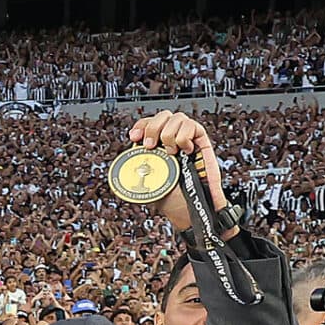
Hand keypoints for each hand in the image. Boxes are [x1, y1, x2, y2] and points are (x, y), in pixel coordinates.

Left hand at [125, 110, 226, 230]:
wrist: (191, 209)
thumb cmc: (172, 199)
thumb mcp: (147, 183)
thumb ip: (138, 172)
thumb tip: (122, 168)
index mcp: (157, 146)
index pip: (148, 123)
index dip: (141, 125)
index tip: (134, 137)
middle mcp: (172, 140)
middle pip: (163, 115)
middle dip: (153, 128)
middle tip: (150, 147)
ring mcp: (187, 139)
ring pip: (177, 117)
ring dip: (169, 134)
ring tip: (170, 152)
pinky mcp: (202, 142)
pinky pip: (193, 126)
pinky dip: (184, 137)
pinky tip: (185, 151)